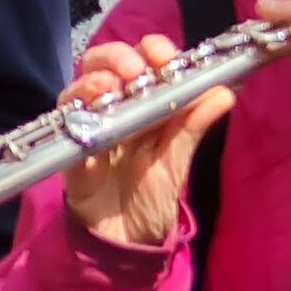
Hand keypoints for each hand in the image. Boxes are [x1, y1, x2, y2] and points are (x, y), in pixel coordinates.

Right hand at [63, 36, 235, 247]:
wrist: (128, 240)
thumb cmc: (151, 195)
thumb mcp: (177, 159)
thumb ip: (194, 126)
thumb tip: (226, 91)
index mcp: (145, 105)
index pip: (143, 61)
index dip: (152, 50)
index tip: (165, 56)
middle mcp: (114, 111)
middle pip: (102, 65)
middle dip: (117, 57)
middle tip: (136, 69)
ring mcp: (88, 131)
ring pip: (77, 92)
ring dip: (92, 82)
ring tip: (109, 87)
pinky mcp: (69, 158)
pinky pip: (64, 134)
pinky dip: (74, 122)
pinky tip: (88, 120)